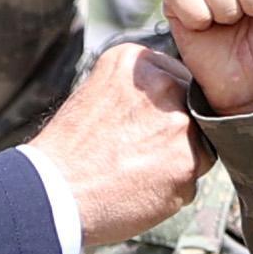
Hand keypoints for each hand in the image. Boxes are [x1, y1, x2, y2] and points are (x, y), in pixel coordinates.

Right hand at [24, 41, 204, 250]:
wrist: (52, 190)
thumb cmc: (69, 149)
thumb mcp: (98, 92)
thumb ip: (141, 92)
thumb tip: (178, 105)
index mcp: (138, 62)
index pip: (178, 84)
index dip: (164, 112)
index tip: (140, 127)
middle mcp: (164, 86)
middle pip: (193, 114)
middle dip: (173, 136)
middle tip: (136, 153)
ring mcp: (180, 125)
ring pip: (200, 148)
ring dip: (176, 164)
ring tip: (135, 172)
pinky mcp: (187, 164)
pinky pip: (193, 181)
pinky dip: (171, 191)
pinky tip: (139, 189)